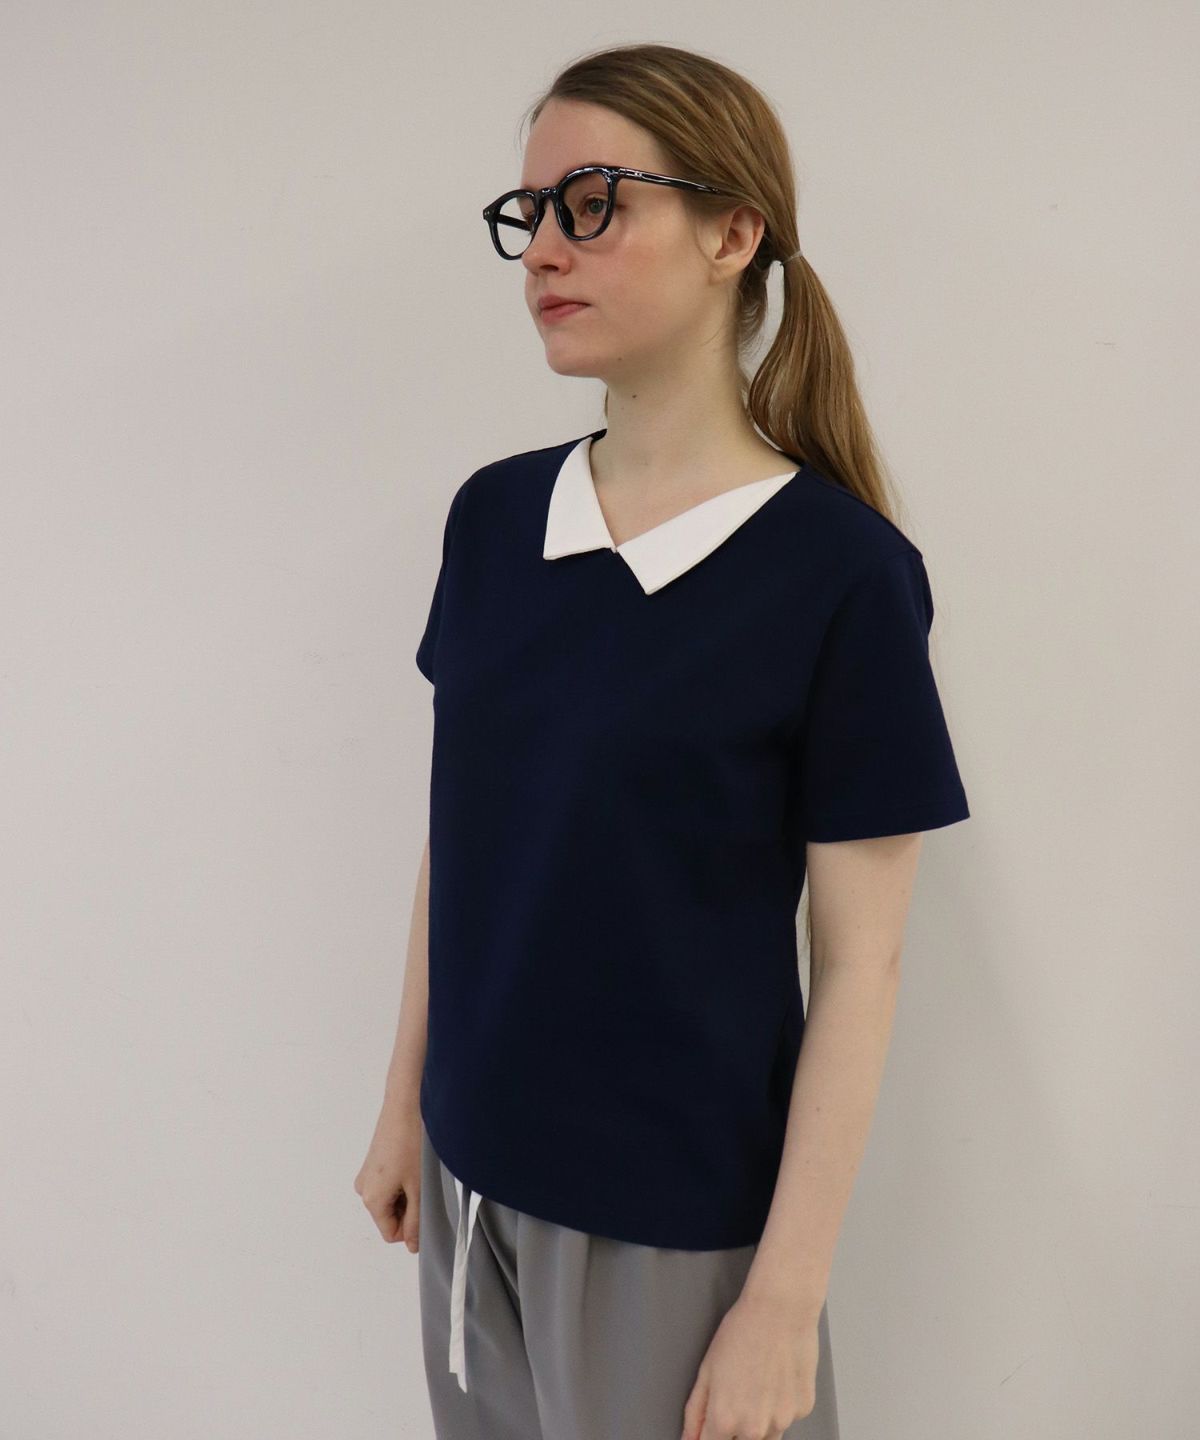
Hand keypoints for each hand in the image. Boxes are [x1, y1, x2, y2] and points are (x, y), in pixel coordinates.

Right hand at [353, 1097, 422, 1250]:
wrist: (406, 1103)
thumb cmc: (412, 1142)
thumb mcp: (419, 1188)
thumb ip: (416, 1221)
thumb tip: (413, 1246)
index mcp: (371, 1199)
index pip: (391, 1234)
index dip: (411, 1227)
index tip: (427, 1206)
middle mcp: (363, 1188)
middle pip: (390, 1216)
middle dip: (410, 1207)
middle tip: (425, 1184)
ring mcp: (367, 1173)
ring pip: (391, 1199)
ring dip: (408, 1192)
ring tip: (419, 1170)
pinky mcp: (374, 1161)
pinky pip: (389, 1183)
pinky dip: (403, 1179)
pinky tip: (413, 1161)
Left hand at [681, 1290, 821, 1439]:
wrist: (780, 1310)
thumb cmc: (743, 1332)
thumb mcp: (707, 1369)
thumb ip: (696, 1412)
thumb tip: (690, 1438)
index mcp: (725, 1419)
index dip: (710, 1435)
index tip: (713, 1427)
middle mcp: (754, 1428)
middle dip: (735, 1429)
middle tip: (738, 1393)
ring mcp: (782, 1421)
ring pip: (766, 1436)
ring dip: (759, 1420)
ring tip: (758, 1382)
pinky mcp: (803, 1409)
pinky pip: (787, 1417)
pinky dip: (781, 1405)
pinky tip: (777, 1376)